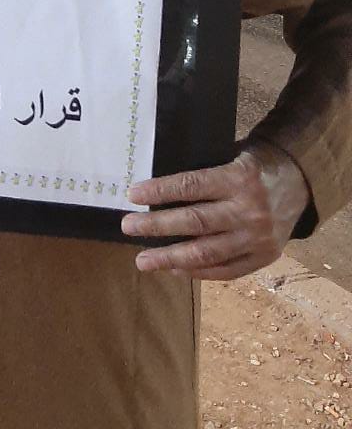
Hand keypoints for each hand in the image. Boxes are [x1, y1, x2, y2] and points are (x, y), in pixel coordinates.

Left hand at [121, 142, 309, 279]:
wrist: (300, 185)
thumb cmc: (254, 166)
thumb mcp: (232, 156)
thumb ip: (204, 172)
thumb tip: (157, 186)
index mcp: (239, 178)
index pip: (192, 185)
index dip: (160, 191)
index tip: (133, 194)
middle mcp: (249, 210)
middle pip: (195, 222)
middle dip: (157, 226)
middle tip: (128, 227)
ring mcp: (257, 238)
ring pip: (207, 253)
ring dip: (170, 258)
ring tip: (143, 260)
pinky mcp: (264, 258)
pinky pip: (225, 270)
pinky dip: (197, 272)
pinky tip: (173, 269)